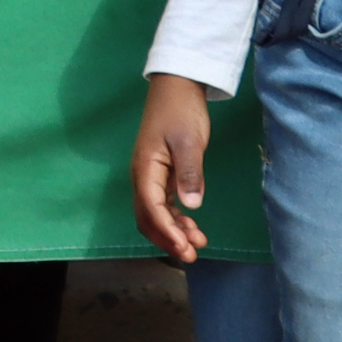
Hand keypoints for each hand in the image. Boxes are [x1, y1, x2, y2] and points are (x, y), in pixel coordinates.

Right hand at [130, 73, 217, 265]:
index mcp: (145, 169)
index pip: (151, 209)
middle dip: (168, 239)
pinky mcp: (161, 174)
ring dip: (174, 231)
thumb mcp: (188, 140)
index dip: (167, 232)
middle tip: (192, 255)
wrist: (176, 86)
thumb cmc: (181, 110)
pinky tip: (192, 225)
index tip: (185, 248)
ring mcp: (151, 176)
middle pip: (148, 218)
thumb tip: (192, 206)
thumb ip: (189, 173)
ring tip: (198, 243)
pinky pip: (163, 204)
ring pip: (156, 214)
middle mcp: (143, 177)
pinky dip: (176, 219)